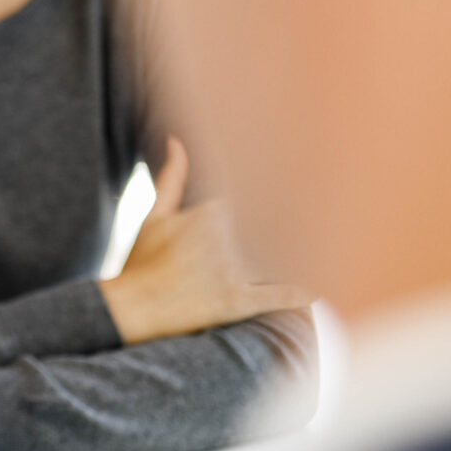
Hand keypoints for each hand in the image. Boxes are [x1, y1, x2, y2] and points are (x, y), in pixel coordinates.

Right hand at [101, 137, 315, 343]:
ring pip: (281, 258)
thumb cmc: (140, 262)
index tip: (298, 183)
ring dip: (300, 256)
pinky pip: (279, 296)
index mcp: (211, 213)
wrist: (129, 308)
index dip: (276, 194)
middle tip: (322, 217)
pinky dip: (300, 293)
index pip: (257, 194)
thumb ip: (172, 177)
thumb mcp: (154, 215)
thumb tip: (176, 141)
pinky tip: (317, 288)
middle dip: (295, 222)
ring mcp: (234, 271)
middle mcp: (228, 238)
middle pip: (276, 225)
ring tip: (321, 252)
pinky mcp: (237, 301)